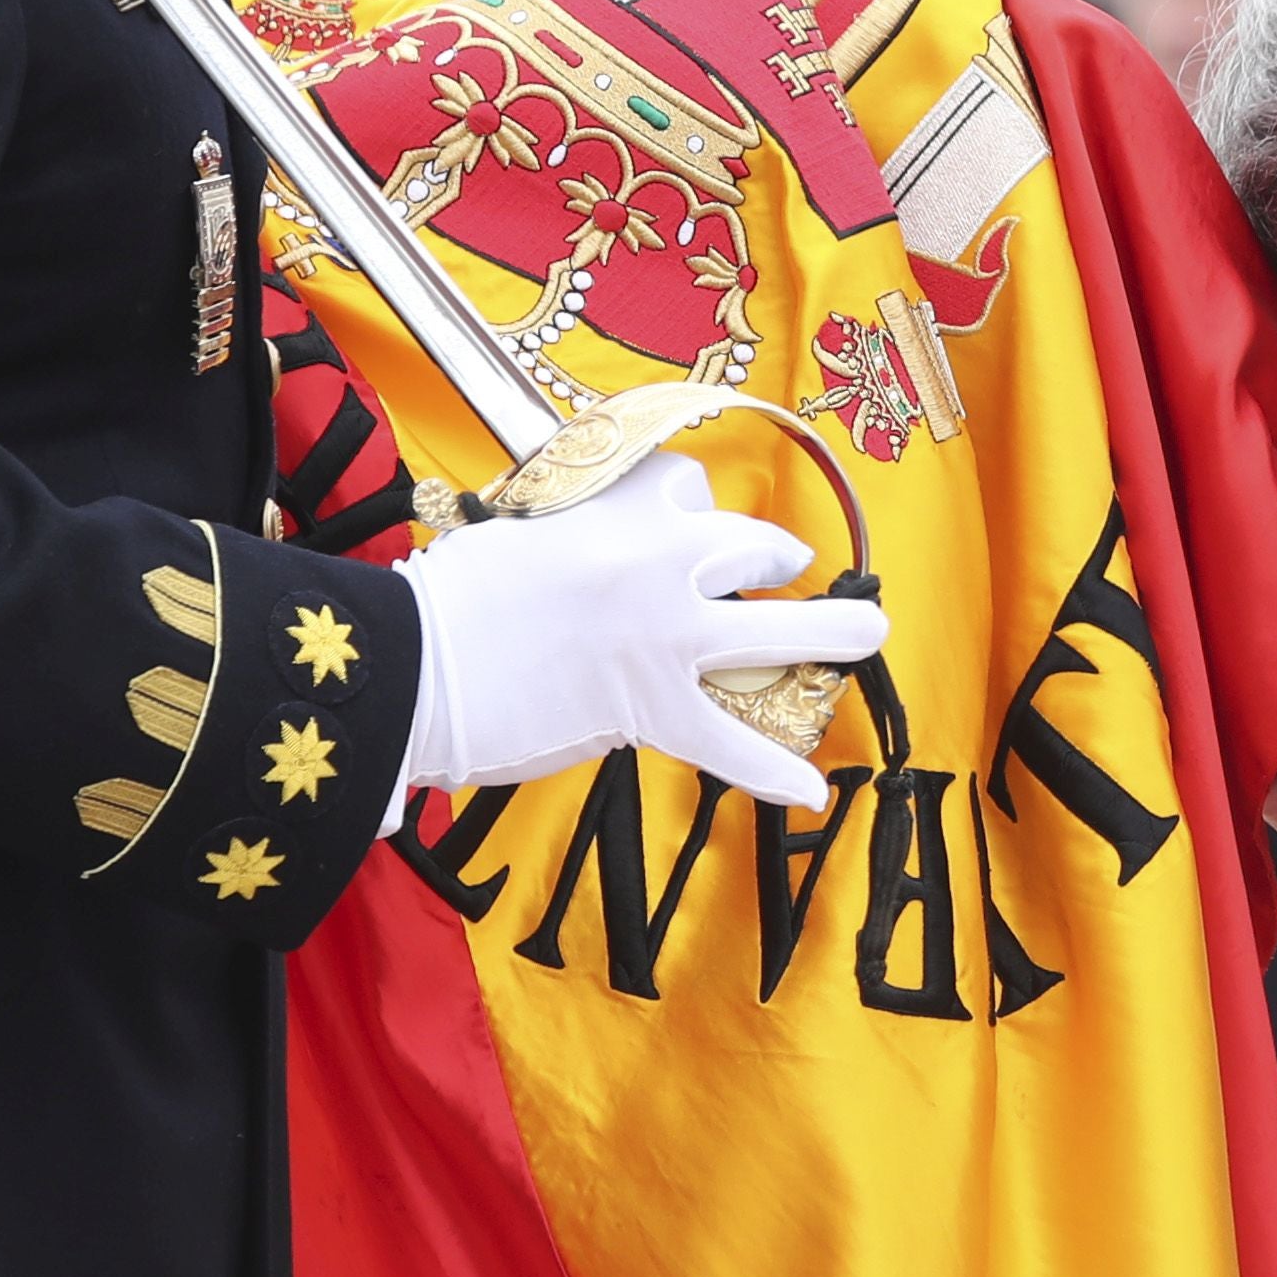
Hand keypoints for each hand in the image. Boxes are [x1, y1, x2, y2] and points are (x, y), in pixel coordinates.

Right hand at [395, 450, 889, 813]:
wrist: (411, 665)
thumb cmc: (444, 602)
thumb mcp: (513, 536)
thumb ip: (567, 543)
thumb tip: (580, 564)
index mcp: (614, 508)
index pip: (682, 485)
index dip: (690, 507)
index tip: (688, 519)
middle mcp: (657, 561)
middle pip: (748, 545)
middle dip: (774, 557)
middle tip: (783, 569)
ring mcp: (666, 635)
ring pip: (774, 631)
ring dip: (829, 633)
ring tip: (864, 636)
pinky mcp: (652, 706)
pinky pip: (730, 743)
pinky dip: (770, 771)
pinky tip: (811, 791)